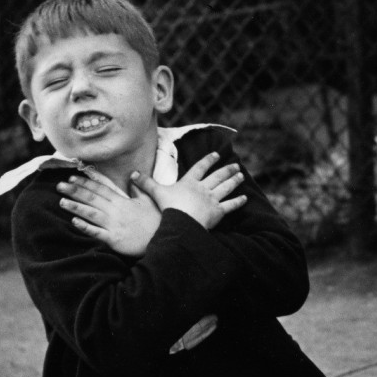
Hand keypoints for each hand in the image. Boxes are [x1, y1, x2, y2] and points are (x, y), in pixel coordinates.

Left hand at [58, 168, 160, 256]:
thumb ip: (140, 187)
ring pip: (91, 213)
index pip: (101, 188)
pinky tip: (74, 222)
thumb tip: (133, 174)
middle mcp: (116, 211)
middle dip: (75, 191)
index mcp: (123, 201)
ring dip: (76, 207)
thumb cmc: (157, 220)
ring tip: (61, 201)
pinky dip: (85, 227)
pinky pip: (97, 232)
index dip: (86, 182)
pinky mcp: (114, 239)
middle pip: (92, 198)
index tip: (72, 177)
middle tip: (60, 185)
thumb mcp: (150, 200)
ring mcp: (114, 225)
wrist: (163, 239)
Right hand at [130, 152, 247, 229]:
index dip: (208, 160)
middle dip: (227, 169)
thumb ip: (145, 183)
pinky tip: (245, 198)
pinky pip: (230, 205)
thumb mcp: (156, 193)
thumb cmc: (169, 207)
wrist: (181, 221)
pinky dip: (238, 202)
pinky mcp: (218, 211)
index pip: (200, 167)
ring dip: (234, 181)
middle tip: (235, 165)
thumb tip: (132, 174)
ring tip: (241, 175)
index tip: (216, 154)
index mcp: (190, 182)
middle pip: (217, 176)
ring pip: (226, 187)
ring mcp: (212, 199)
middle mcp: (204, 188)